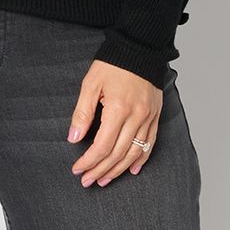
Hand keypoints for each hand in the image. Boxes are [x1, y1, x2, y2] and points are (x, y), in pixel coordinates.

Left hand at [67, 60, 162, 186]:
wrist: (140, 48)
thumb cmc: (113, 64)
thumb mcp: (91, 84)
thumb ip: (82, 113)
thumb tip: (74, 138)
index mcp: (118, 108)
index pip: (103, 145)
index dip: (89, 161)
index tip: (77, 169)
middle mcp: (137, 116)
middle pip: (118, 153)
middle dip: (101, 170)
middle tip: (87, 181)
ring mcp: (149, 117)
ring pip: (134, 153)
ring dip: (118, 170)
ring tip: (104, 180)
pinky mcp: (156, 115)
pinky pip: (150, 143)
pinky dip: (141, 159)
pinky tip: (131, 170)